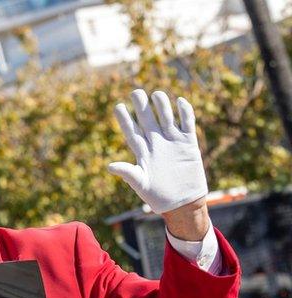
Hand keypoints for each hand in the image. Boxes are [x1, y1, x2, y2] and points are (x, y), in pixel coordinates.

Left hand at [108, 89, 208, 216]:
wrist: (182, 203)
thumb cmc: (157, 197)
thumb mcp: (141, 184)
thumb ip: (128, 173)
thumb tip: (109, 166)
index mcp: (142, 152)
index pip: (131, 132)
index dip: (125, 119)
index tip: (118, 106)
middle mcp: (156, 144)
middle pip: (147, 120)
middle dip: (142, 106)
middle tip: (136, 92)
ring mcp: (173, 142)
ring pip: (166, 118)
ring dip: (162, 106)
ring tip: (156, 94)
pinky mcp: (189, 144)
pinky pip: (187, 123)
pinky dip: (185, 112)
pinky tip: (180, 101)